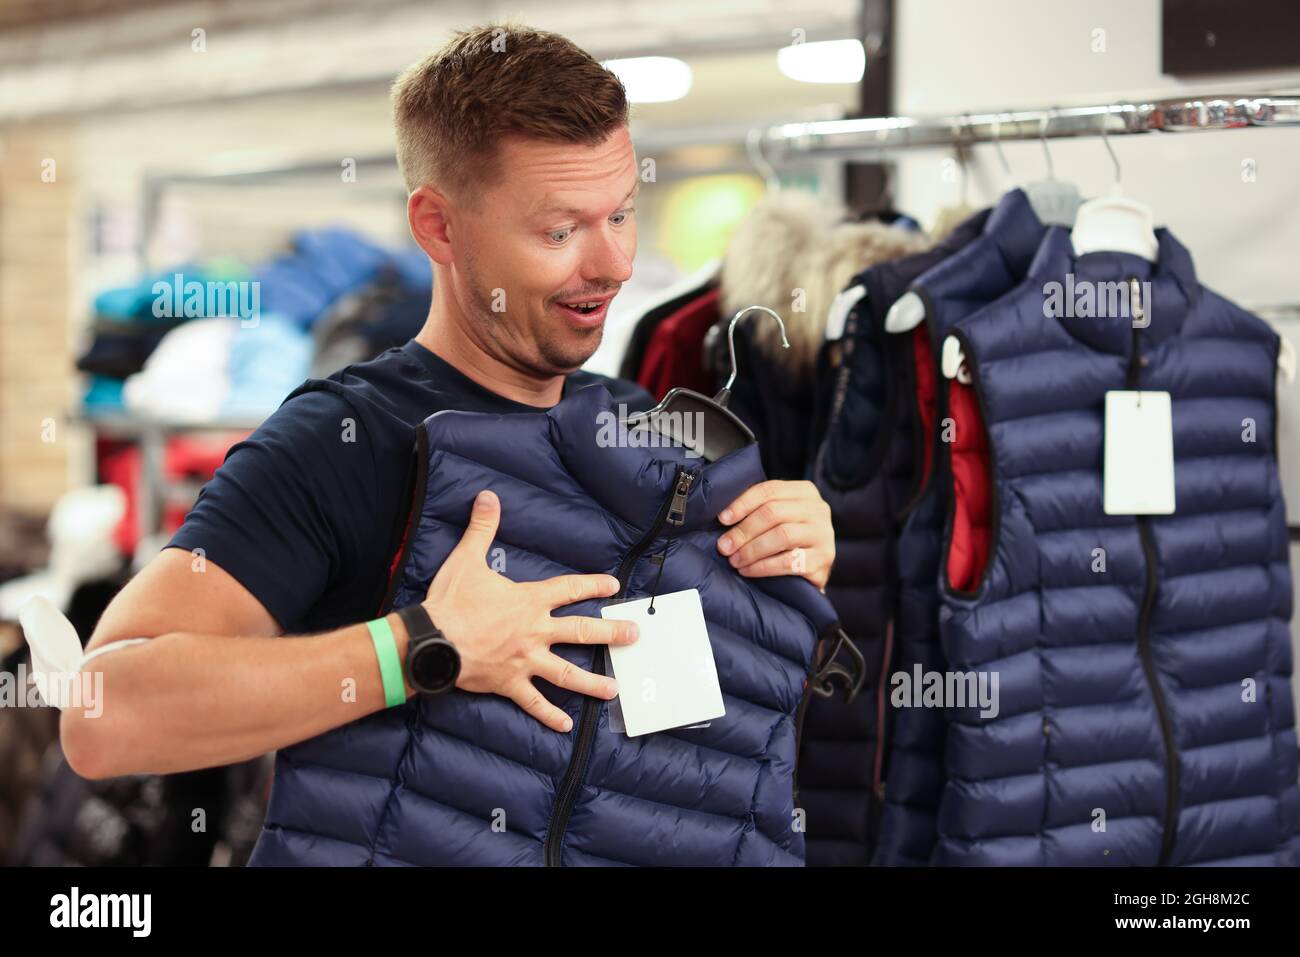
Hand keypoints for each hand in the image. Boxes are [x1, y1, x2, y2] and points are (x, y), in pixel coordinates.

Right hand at [422, 489, 638, 731]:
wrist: (431, 640)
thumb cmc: (451, 601)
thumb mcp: (467, 559)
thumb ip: (482, 528)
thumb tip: (488, 496)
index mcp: (529, 601)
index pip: (569, 589)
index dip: (592, 585)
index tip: (614, 585)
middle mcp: (535, 632)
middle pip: (582, 632)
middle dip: (611, 633)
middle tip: (635, 637)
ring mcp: (525, 661)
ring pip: (567, 674)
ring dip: (593, 682)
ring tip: (615, 689)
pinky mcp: (510, 684)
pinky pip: (534, 703)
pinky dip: (550, 715)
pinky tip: (566, 727)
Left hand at [715, 480, 835, 590]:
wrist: (813, 570)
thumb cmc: (788, 539)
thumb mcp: (779, 516)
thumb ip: (758, 509)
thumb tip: (722, 515)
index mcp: (805, 492)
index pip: (769, 490)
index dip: (742, 503)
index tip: (722, 519)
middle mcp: (819, 510)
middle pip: (774, 513)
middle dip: (744, 530)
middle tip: (724, 546)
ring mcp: (823, 535)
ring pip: (782, 536)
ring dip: (752, 549)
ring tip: (734, 560)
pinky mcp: (822, 561)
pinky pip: (788, 562)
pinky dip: (763, 567)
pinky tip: (747, 570)